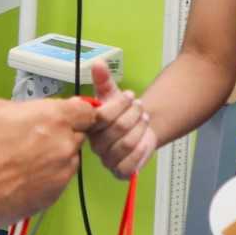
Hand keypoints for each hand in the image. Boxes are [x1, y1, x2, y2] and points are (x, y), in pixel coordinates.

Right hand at [0, 97, 96, 234]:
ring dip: (53, 156)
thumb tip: (32, 112)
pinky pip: (57, 180)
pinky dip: (45, 177)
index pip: (86, 110)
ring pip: (67, 159)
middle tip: (32, 138)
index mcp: (53, 118)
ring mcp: (61, 174)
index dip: (76, 111)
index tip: (71, 113)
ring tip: (21, 160)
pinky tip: (20, 175)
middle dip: (60, 133)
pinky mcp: (53, 196)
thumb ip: (26, 108)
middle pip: (77, 135)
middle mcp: (63, 146)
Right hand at [86, 61, 156, 180]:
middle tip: (140, 106)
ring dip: (140, 128)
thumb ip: (104, 80)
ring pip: (127, 144)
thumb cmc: (121, 112)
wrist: (138, 128)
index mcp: (90, 127)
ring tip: (144, 118)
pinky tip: (145, 139)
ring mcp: (107, 160)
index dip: (120, 104)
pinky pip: (130, 164)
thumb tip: (98, 63)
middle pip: (117, 129)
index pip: (102, 116)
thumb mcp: (113, 94)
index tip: (130, 95)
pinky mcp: (120, 172)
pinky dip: (141, 149)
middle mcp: (95, 146)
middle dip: (133, 115)